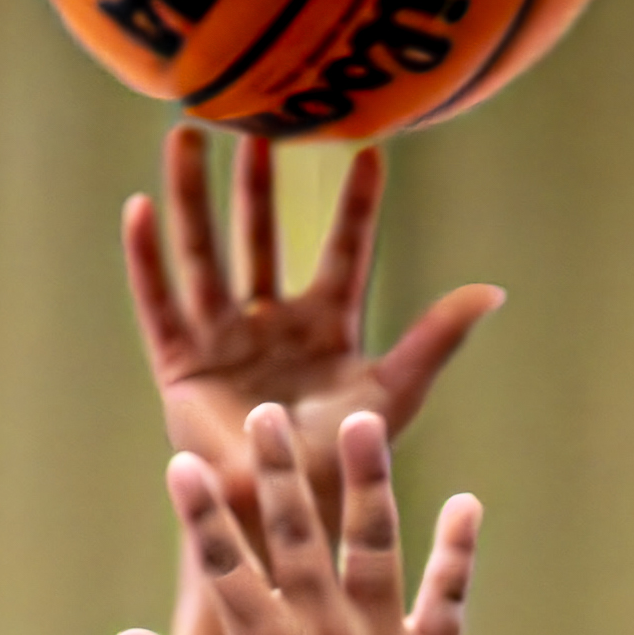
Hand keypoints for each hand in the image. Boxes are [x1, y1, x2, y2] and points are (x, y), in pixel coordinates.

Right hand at [120, 127, 500, 511]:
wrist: (292, 515)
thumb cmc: (347, 461)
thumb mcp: (396, 391)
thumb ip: (436, 338)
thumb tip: (494, 290)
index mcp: (328, 326)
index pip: (344, 251)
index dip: (356, 206)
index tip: (368, 149)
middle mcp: (272, 322)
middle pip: (263, 235)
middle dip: (260, 182)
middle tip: (256, 119)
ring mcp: (224, 338)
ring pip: (206, 253)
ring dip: (195, 196)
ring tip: (187, 136)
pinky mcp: (182, 363)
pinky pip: (160, 301)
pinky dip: (148, 258)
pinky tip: (139, 208)